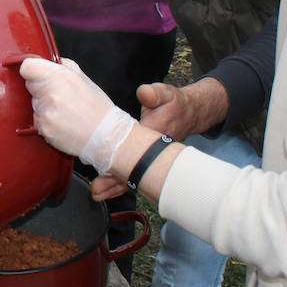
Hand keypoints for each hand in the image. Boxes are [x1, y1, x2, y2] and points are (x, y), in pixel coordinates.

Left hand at [19, 56, 135, 173]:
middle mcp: (51, 94)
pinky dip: (46, 121)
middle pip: (29, 85)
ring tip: (64, 111)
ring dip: (44, 105)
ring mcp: (46, 112)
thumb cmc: (97, 108)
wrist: (105, 136)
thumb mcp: (84, 79)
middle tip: (59, 95)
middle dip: (40, 88)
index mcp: (60, 77)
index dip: (32, 69)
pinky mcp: (43, 128)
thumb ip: (64, 66)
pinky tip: (62, 122)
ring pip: (34, 103)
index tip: (38, 73)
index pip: (27, 67)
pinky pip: (37, 120)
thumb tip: (49, 62)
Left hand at [89, 77, 232, 199]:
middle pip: (134, 170)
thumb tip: (144, 93)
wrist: (189, 114)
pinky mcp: (148, 160)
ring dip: (116, 186)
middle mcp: (154, 151)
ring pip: (134, 176)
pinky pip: (134, 174)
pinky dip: (121, 182)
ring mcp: (152, 159)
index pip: (136, 150)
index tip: (105, 168)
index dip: (121, 161)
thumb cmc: (174, 104)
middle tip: (96, 191)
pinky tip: (107, 189)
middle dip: (115, 182)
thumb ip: (154, 93)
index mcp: (155, 134)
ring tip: (98, 193)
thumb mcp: (166, 93)